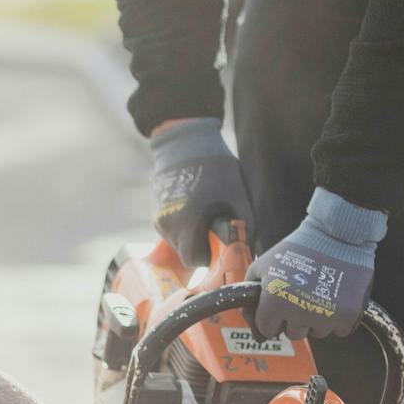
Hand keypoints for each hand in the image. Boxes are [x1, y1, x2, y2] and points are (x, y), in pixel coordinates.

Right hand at [149, 118, 254, 267]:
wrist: (184, 142)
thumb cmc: (215, 167)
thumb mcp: (237, 195)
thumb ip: (245, 226)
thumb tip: (248, 248)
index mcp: (189, 222)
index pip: (194, 261)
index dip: (208, 258)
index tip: (218, 248)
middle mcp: (169, 225)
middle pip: (185, 253)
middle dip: (201, 246)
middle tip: (213, 230)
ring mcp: (159, 219)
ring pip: (177, 242)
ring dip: (191, 235)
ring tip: (203, 213)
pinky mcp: (155, 213)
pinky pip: (171, 230)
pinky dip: (182, 225)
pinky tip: (192, 206)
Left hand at [246, 188, 385, 339]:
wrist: (338, 234)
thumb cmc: (298, 248)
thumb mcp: (262, 266)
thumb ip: (249, 296)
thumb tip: (252, 327)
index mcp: (274, 301)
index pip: (268, 329)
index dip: (272, 317)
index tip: (281, 302)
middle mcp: (299, 312)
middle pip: (293, 334)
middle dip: (294, 319)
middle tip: (303, 294)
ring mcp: (325, 316)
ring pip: (317, 333)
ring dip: (317, 319)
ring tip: (320, 292)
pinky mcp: (348, 316)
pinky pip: (339, 330)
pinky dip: (339, 318)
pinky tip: (336, 297)